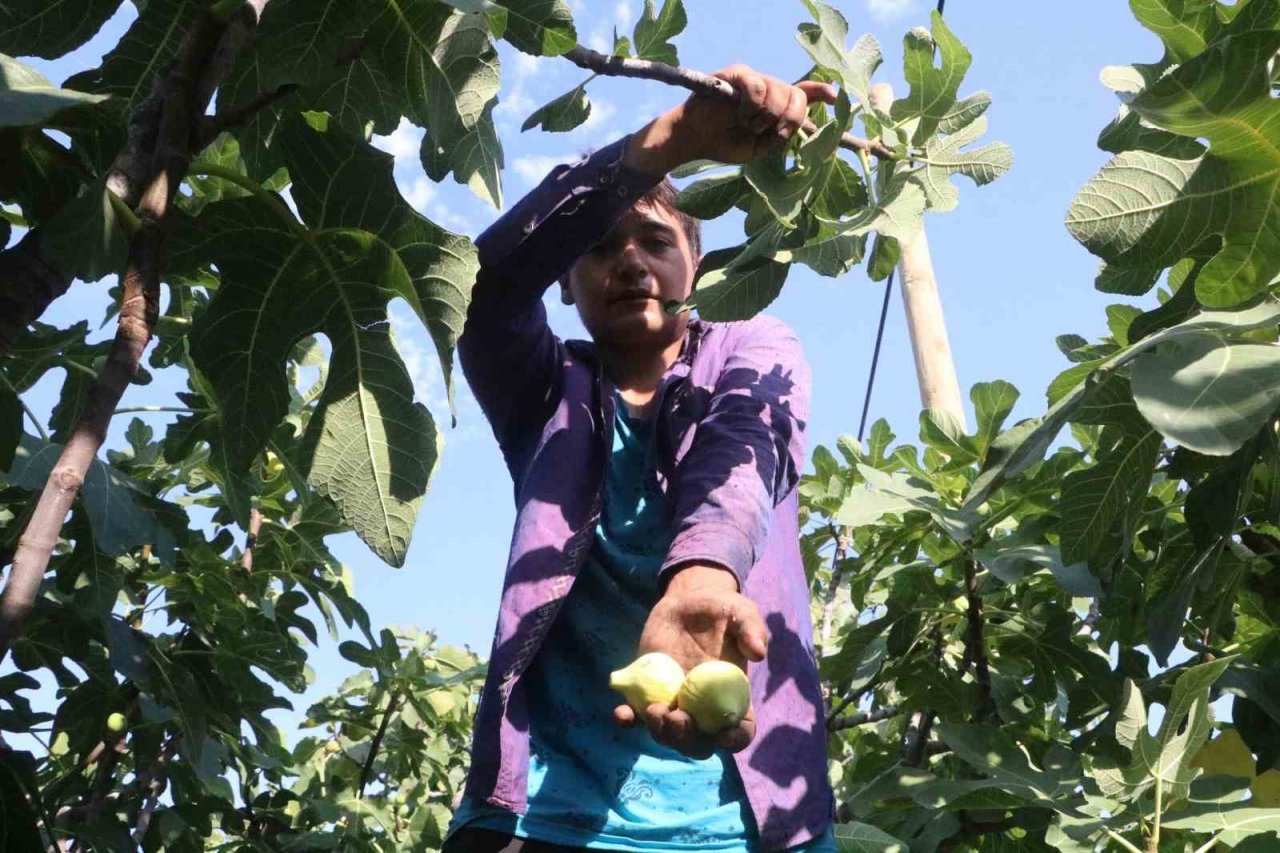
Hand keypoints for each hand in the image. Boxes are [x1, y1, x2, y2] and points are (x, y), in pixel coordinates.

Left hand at [613, 564, 768, 758]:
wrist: (688, 601)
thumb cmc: (721, 610)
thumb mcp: (741, 612)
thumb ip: (752, 629)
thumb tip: (758, 653)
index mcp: (733, 698)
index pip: (740, 730)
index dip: (735, 739)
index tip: (724, 735)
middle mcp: (705, 709)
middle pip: (700, 742)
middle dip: (688, 740)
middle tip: (678, 718)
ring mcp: (676, 704)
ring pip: (668, 734)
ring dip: (661, 732)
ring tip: (654, 710)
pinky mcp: (649, 694)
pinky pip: (637, 715)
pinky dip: (629, 719)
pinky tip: (622, 714)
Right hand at [625, 65, 837, 174]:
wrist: (696, 140)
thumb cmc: (726, 143)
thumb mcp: (762, 146)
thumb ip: (783, 133)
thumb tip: (805, 120)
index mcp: (776, 105)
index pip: (803, 93)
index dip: (820, 92)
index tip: (834, 96)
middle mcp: (768, 88)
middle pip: (795, 96)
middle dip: (785, 119)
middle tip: (762, 131)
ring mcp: (753, 79)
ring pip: (778, 91)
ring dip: (764, 117)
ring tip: (746, 124)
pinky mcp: (737, 74)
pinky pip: (757, 85)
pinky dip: (752, 105)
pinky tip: (741, 114)